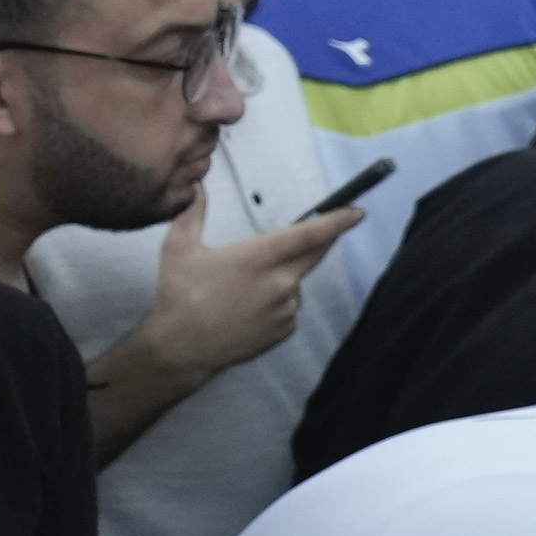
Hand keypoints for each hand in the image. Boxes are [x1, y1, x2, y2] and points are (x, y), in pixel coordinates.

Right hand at [121, 197, 358, 390]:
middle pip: (313, 255)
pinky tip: (247, 309)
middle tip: (318, 232)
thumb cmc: (180, 295)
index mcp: (258, 257)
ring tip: (242, 289)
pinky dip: (276, 302)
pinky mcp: (286, 329)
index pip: (309, 235)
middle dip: (320, 240)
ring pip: (294, 282)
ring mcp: (286, 308)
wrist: (183, 347)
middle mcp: (280, 282)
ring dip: (282, 277)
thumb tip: (197, 187)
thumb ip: (192, 212)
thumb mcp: (179, 247)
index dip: (336, 222)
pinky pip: (289, 307)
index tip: (356, 213)